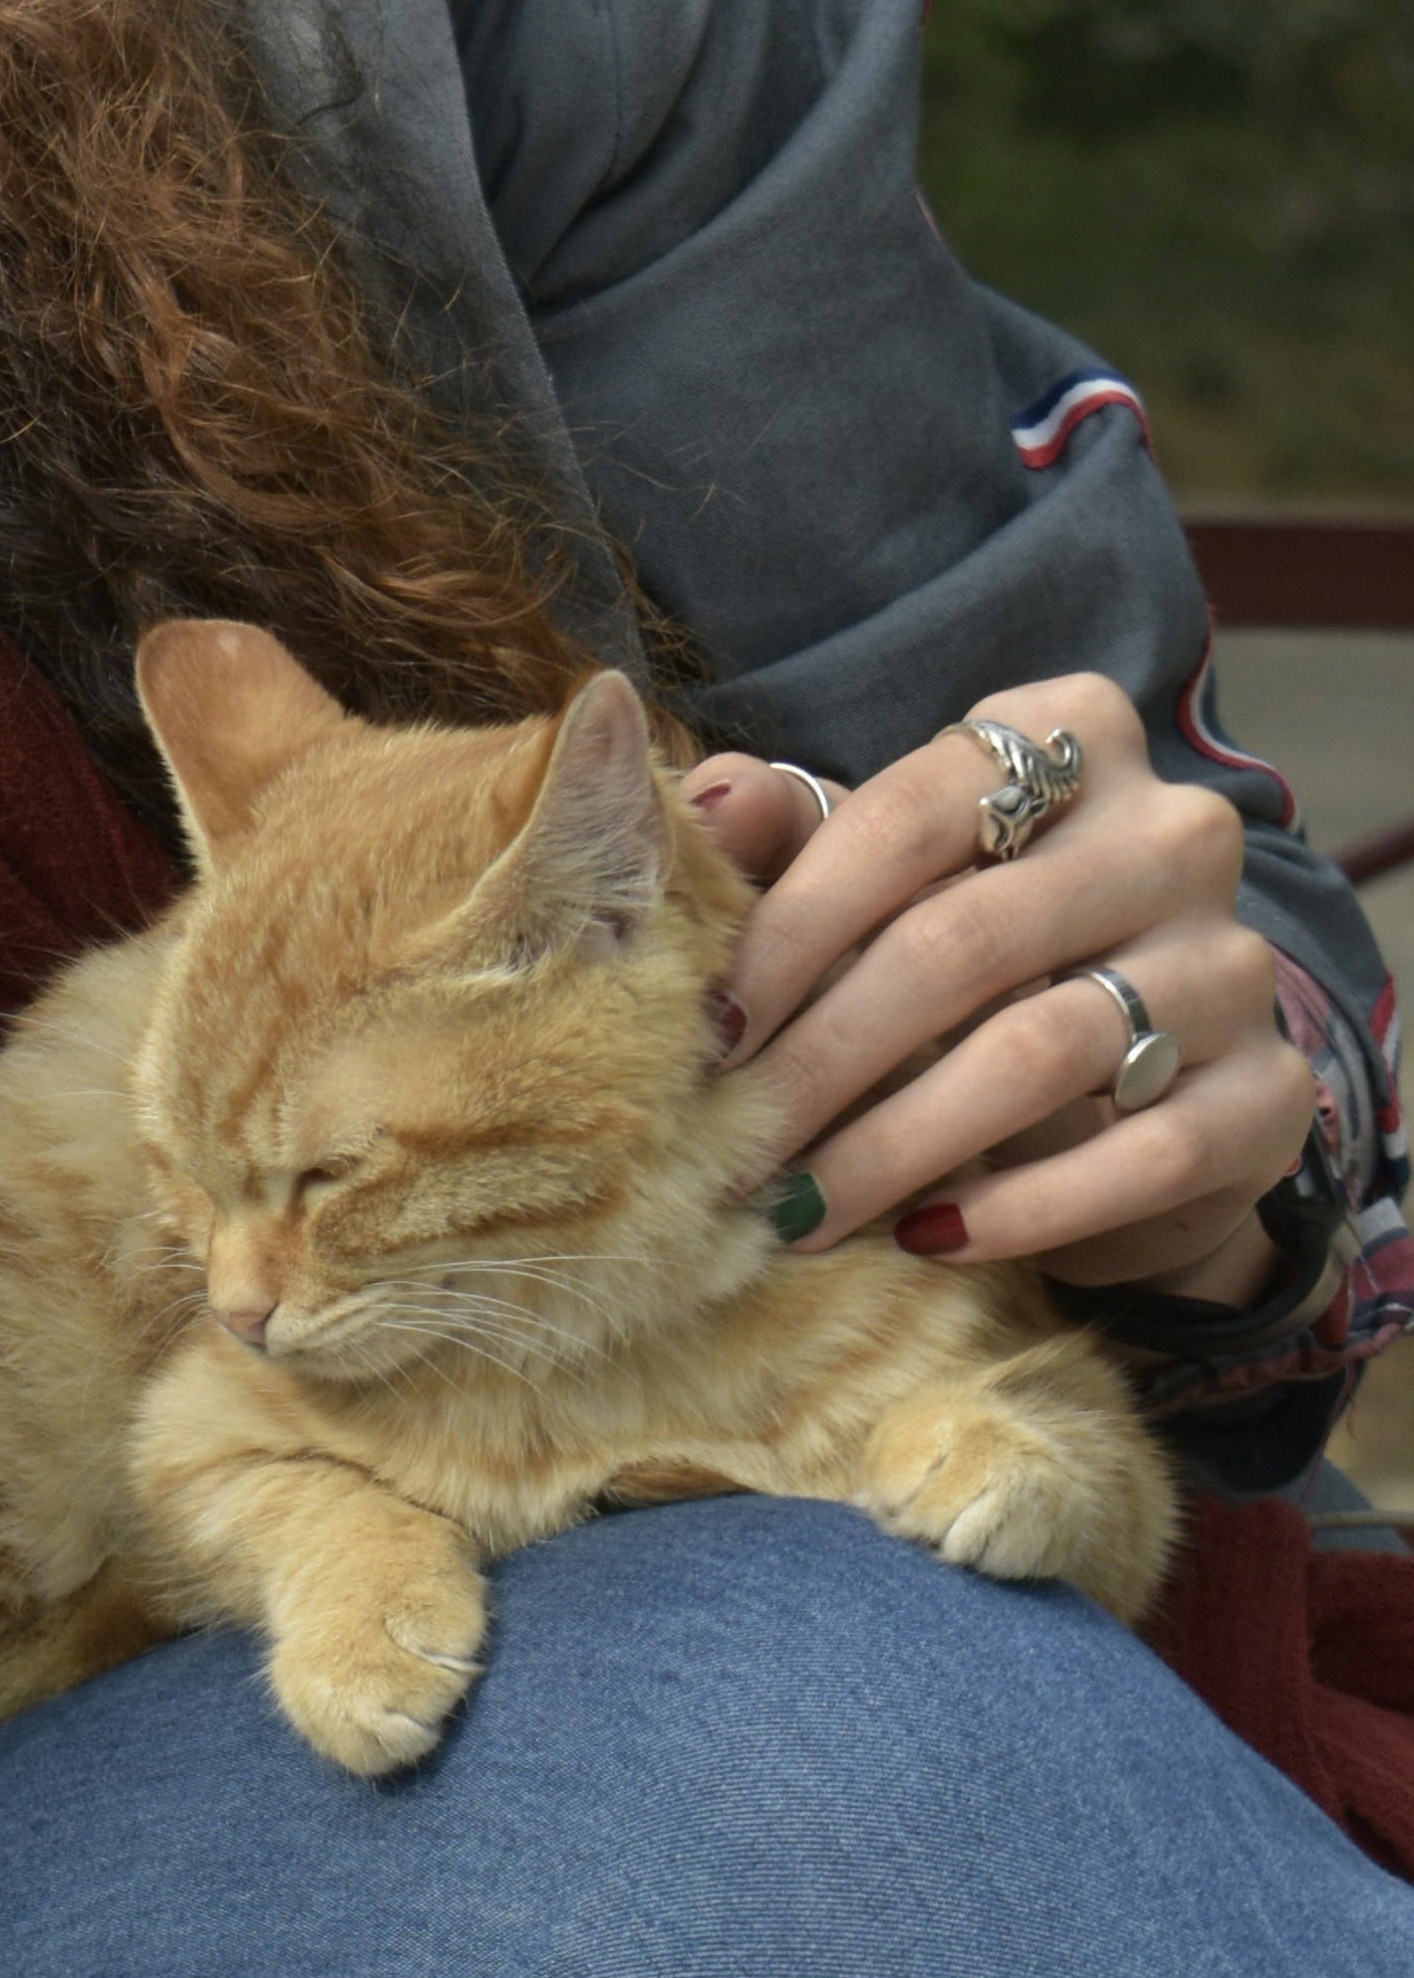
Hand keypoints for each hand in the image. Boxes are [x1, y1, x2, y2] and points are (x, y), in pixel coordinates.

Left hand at [689, 680, 1315, 1296]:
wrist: (1145, 1089)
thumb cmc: (985, 963)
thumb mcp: (891, 886)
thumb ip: (800, 836)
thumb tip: (710, 798)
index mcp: (1072, 739)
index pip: (906, 816)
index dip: (791, 928)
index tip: (714, 1031)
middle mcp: (1174, 832)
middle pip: (961, 941)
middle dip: (823, 1059)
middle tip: (734, 1147)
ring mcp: (1233, 961)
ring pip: (1038, 1052)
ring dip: (894, 1146)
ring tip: (802, 1210)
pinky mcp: (1267, 1092)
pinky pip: (1137, 1156)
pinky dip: (1018, 1209)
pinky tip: (927, 1239)